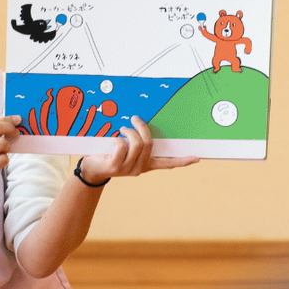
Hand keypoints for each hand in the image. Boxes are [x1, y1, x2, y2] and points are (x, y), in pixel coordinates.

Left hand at [76, 116, 202, 181]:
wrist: (91, 169)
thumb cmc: (110, 154)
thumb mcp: (127, 150)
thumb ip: (138, 143)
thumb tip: (142, 124)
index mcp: (146, 164)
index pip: (168, 164)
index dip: (182, 161)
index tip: (197, 158)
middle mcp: (140, 168)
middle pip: (149, 144)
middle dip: (142, 128)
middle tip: (134, 119)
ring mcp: (128, 169)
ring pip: (137, 144)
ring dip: (129, 132)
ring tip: (122, 129)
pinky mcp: (115, 167)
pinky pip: (122, 147)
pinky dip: (118, 139)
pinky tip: (113, 140)